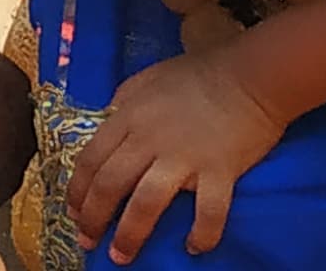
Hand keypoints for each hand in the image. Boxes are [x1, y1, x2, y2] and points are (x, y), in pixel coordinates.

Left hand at [69, 47, 285, 261]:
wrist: (251, 75)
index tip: (74, 213)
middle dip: (94, 219)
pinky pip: (207, 212)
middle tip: (89, 241)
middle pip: (110, 185)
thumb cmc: (200, 73)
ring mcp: (184, 157)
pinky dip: (201, 234)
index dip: (78, 191)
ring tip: (121, 257)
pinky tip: (193, 247)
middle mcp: (150, 139)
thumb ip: (125, 100)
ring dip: (129, 235)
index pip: (91, 158)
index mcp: (131, 115)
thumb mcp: (149, 78)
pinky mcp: (219, 171)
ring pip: (145, 204)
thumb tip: (108, 121)